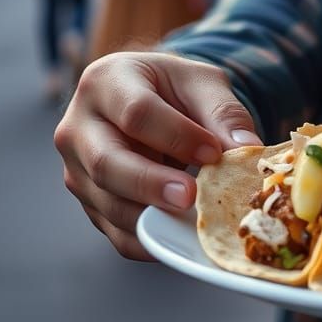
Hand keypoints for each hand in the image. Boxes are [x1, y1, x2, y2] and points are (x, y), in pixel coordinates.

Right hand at [54, 52, 262, 261]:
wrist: (147, 98)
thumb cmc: (173, 87)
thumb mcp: (201, 82)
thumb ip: (222, 111)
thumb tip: (246, 148)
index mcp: (104, 81)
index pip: (136, 113)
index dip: (176, 136)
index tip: (212, 153)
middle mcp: (77, 127)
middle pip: (106, 163)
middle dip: (152, 184)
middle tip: (191, 197)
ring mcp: (76, 169)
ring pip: (108, 203)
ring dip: (153, 216)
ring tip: (194, 218)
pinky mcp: (89, 203)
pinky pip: (115, 232)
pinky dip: (149, 240)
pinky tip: (180, 236)